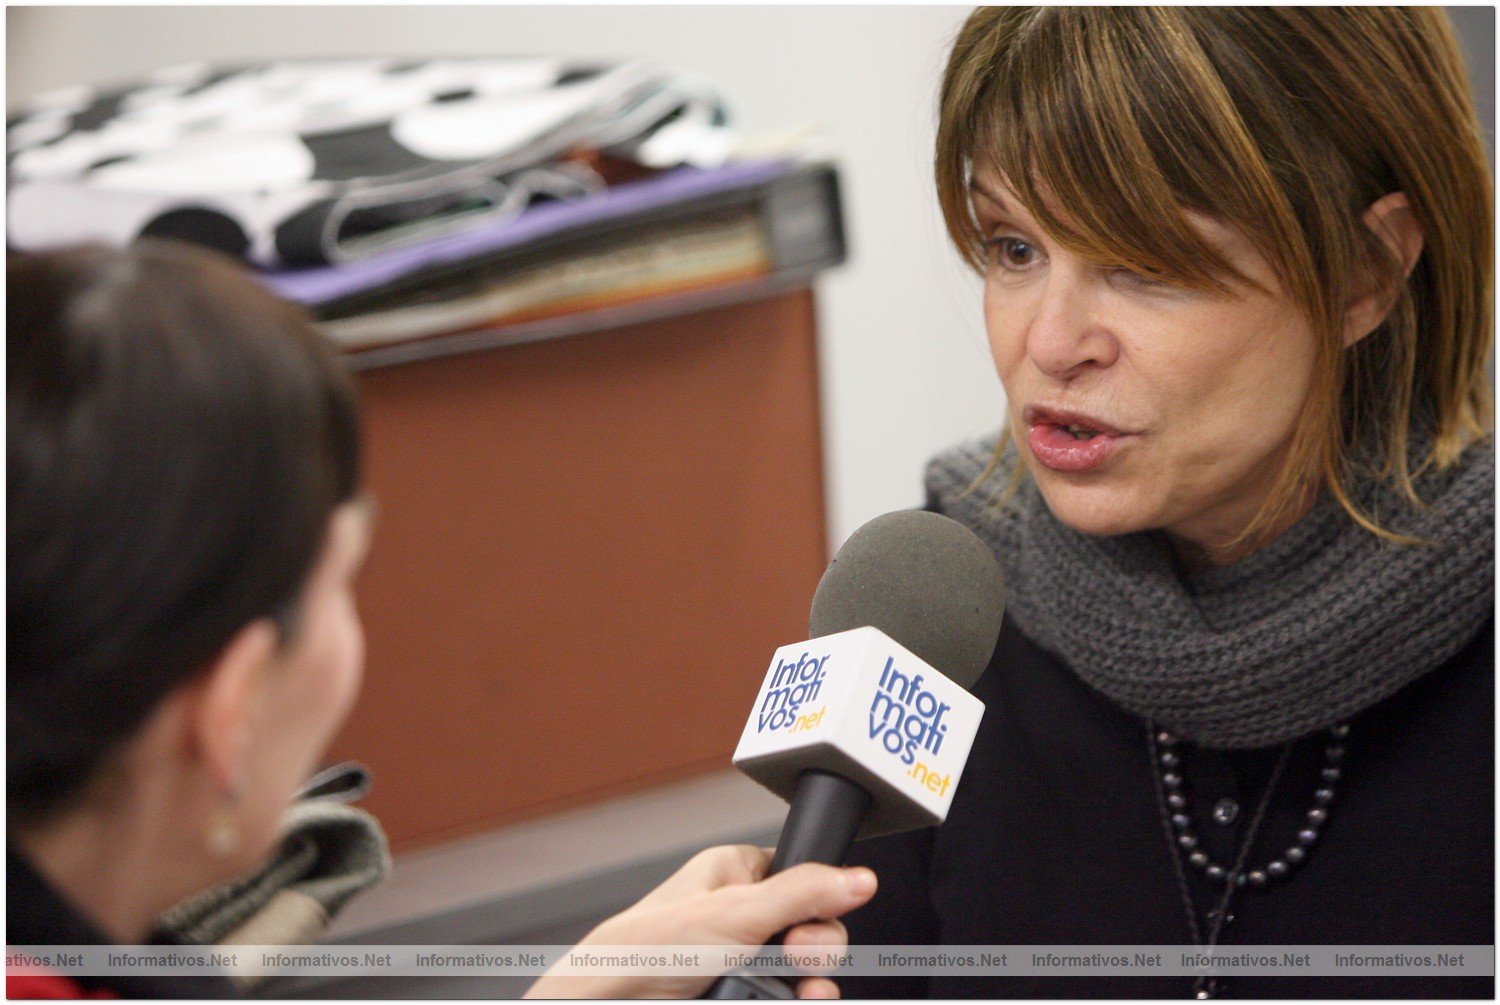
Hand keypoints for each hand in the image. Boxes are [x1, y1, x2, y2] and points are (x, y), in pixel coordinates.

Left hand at [524, 845, 876, 998]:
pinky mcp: (741, 991)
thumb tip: (858, 878)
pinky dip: (798, 998)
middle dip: (816, 949)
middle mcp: (741, 913)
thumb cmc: (652, 947)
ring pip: (805, 969)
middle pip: (813, 928)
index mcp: (736, 874)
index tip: (811, 923)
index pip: (804, 877)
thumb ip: (802, 893)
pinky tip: (797, 1000)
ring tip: (801, 991)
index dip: (819, 902)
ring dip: (812, 983)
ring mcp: (742, 957)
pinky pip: (788, 992)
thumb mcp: (737, 913)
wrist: (618, 1000)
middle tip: (796, 959)